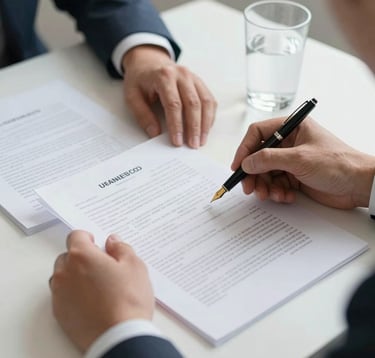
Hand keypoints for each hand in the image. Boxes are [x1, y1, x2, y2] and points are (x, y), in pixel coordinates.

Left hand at [49, 230, 153, 351]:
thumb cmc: (128, 299)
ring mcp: (59, 293)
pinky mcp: (59, 313)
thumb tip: (113, 241)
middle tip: (102, 267)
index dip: (88, 238)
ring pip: (63, 276)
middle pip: (67, 256)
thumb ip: (121, 248)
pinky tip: (92, 301)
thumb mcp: (134, 265)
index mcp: (82, 256)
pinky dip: (73, 294)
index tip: (97, 244)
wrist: (119, 336)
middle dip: (82, 257)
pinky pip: (62, 295)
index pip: (76, 236)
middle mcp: (65, 272)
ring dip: (75, 275)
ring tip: (97, 286)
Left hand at [123, 45, 216, 147]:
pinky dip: (209, 116)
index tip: (177, 141)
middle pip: (193, 103)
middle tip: (192, 145)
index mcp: (164, 76)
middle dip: (193, 127)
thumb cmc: (140, 80)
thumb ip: (143, 115)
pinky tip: (205, 129)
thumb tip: (155, 133)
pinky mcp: (200, 83)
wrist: (148, 61)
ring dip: (205, 124)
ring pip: (205, 102)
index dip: (176, 125)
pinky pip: (209, 100)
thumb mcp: (132, 96)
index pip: (173, 104)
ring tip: (201, 140)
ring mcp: (193, 77)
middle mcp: (182, 74)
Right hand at [231, 117, 374, 208]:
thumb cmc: (336, 163)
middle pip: (259, 157)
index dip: (245, 149)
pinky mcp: (294, 177)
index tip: (238, 166)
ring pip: (266, 173)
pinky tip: (286, 197)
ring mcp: (291, 161)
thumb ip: (268, 159)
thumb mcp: (299, 159)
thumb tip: (246, 163)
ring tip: (270, 195)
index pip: (258, 134)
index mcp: (291, 128)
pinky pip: (276, 184)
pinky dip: (277, 192)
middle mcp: (289, 143)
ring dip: (265, 186)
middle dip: (254, 174)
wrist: (359, 185)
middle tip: (250, 188)